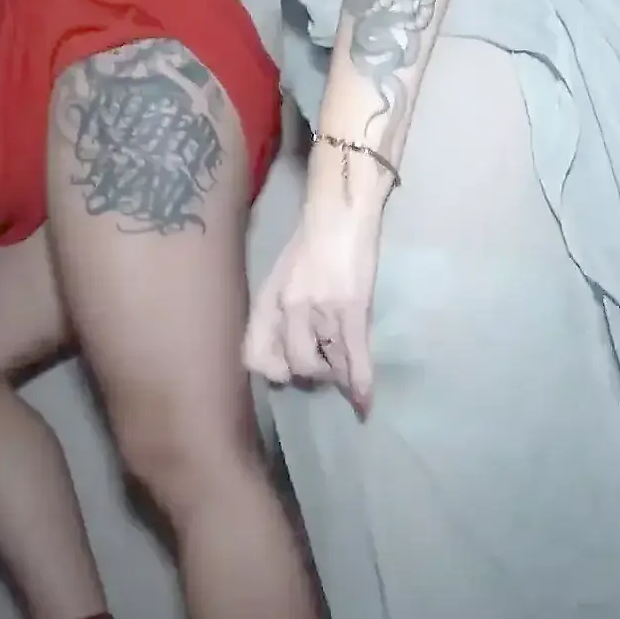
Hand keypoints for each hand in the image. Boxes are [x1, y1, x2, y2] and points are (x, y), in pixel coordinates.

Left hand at [243, 209, 382, 416]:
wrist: (341, 215)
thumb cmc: (311, 242)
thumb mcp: (281, 277)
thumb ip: (280, 311)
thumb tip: (289, 346)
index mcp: (268, 300)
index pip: (254, 355)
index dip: (272, 371)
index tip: (286, 374)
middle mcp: (289, 309)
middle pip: (295, 366)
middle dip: (312, 374)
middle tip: (325, 367)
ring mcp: (321, 311)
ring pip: (326, 366)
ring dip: (338, 376)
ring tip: (346, 371)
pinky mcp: (352, 310)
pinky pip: (354, 358)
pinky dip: (361, 385)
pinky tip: (364, 403)